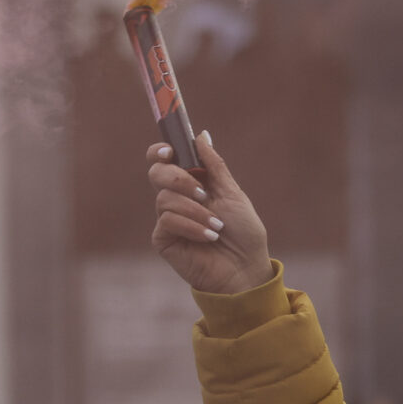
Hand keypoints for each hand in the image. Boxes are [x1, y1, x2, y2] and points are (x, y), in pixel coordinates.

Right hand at [148, 131, 274, 294]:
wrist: (245, 268)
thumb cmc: (243, 233)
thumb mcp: (232, 193)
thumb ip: (214, 165)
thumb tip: (201, 134)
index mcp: (192, 183)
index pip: (165, 160)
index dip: (162, 151)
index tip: (171, 150)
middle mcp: (176, 198)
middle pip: (157, 173)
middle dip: (178, 179)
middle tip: (202, 193)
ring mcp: (168, 218)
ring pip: (164, 198)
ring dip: (195, 211)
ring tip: (217, 227)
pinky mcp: (163, 239)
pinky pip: (167, 220)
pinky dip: (191, 226)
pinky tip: (208, 237)